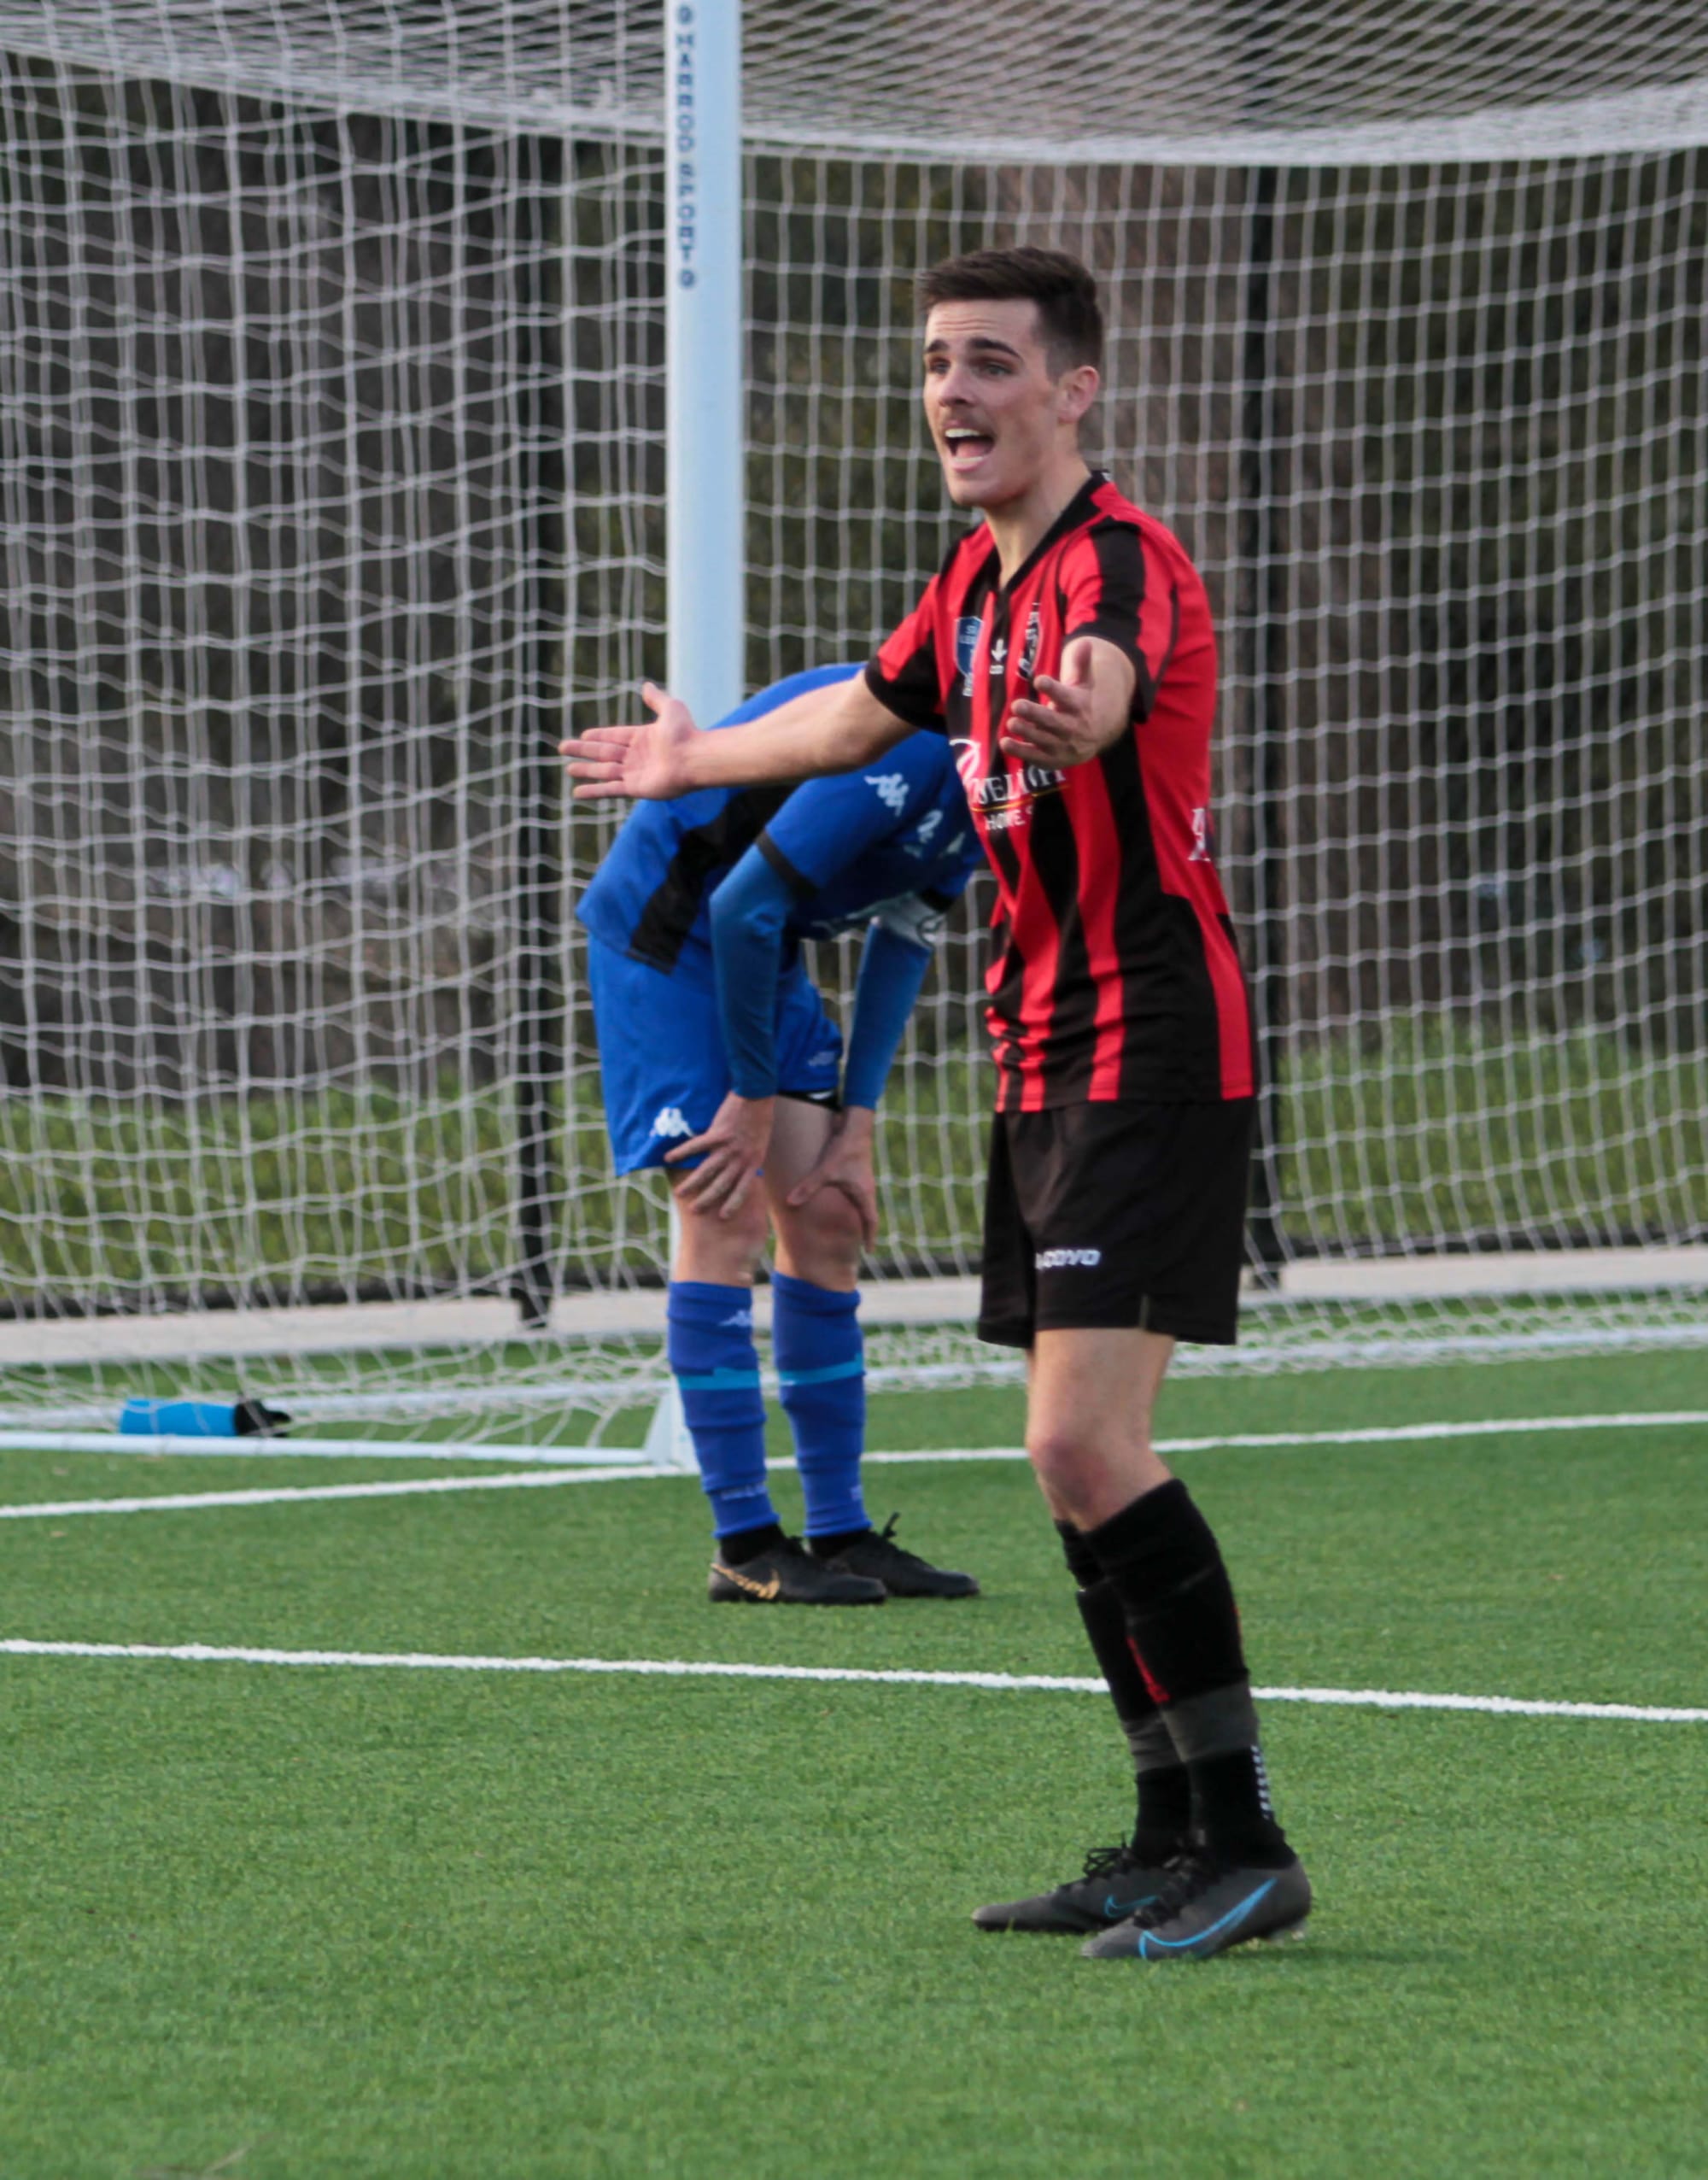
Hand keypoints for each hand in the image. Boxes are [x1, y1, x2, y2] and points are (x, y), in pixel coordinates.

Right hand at [559, 682, 698, 801]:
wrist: (694, 758)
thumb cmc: (685, 733)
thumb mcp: (670, 708)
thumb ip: (656, 698)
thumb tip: (646, 685)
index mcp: (643, 738)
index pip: (614, 736)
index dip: (598, 735)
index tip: (583, 735)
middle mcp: (637, 756)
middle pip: (604, 752)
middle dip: (583, 750)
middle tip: (563, 747)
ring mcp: (635, 773)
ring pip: (603, 771)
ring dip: (586, 770)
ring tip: (569, 769)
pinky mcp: (635, 788)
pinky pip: (610, 789)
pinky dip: (593, 791)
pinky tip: (577, 793)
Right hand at [668, 1091, 774, 1219]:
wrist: (757, 1095)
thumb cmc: (760, 1118)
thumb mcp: (760, 1143)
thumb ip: (750, 1158)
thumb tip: (742, 1170)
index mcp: (754, 1162)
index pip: (743, 1189)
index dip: (732, 1204)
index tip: (723, 1216)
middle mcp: (741, 1158)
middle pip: (721, 1185)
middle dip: (707, 1199)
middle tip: (694, 1211)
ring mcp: (728, 1147)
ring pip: (707, 1171)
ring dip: (692, 1184)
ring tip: (680, 1194)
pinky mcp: (717, 1133)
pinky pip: (695, 1147)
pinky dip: (681, 1153)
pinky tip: (669, 1158)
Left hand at [785, 1107, 878, 1249]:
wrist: (855, 1126)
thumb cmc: (843, 1149)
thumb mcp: (825, 1170)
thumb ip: (808, 1187)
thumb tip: (790, 1203)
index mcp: (863, 1194)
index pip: (870, 1221)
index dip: (869, 1237)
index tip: (868, 1251)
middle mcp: (866, 1188)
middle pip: (868, 1214)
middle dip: (864, 1229)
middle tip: (859, 1242)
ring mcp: (863, 1179)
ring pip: (863, 1202)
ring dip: (858, 1214)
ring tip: (851, 1225)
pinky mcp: (857, 1169)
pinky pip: (856, 1192)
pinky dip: (852, 1201)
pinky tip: (842, 1199)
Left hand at [1001, 637, 1134, 768]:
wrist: (1097, 737)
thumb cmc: (1081, 703)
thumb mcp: (1084, 683)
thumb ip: (1081, 664)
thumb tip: (1084, 641)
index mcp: (1078, 706)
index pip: (1065, 697)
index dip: (1052, 689)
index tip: (1038, 680)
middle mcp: (1071, 727)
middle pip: (1053, 721)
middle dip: (1035, 714)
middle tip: (1016, 705)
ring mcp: (1062, 745)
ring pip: (1043, 739)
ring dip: (1026, 732)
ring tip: (1011, 722)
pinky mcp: (1051, 759)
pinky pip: (1035, 756)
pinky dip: (1020, 751)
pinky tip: (1004, 743)